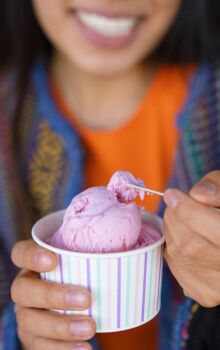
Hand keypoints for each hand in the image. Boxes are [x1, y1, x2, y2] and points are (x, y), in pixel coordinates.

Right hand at [11, 240, 95, 349]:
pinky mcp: (33, 337)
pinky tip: (83, 348)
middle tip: (86, 299)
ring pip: (29, 321)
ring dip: (60, 326)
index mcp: (33, 263)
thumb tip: (135, 245)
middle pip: (22, 290)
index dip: (31, 256)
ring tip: (90, 328)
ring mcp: (26, 313)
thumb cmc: (84, 274)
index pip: (21, 253)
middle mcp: (25, 287)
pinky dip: (61, 349)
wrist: (81, 305)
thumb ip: (98, 251)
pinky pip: (39, 346)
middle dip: (52, 295)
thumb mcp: (86, 260)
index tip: (53, 260)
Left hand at [163, 170, 219, 306]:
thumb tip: (197, 195)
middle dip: (175, 218)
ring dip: (172, 231)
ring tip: (182, 219)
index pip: (214, 230)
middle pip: (190, 243)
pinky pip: (175, 265)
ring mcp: (217, 287)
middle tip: (176, 204)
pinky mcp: (204, 294)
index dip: (187, 209)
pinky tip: (185, 238)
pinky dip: (173, 247)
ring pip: (179, 254)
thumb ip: (216, 188)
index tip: (172, 194)